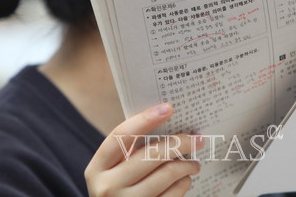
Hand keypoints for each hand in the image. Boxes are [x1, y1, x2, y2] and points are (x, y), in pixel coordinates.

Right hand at [85, 103, 203, 196]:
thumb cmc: (119, 190)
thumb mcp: (113, 172)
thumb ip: (130, 152)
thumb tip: (165, 122)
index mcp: (98, 168)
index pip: (121, 136)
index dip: (145, 119)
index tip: (168, 108)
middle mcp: (108, 186)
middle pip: (150, 155)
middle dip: (179, 143)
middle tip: (197, 139)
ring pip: (167, 174)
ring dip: (186, 165)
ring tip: (194, 164)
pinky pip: (173, 194)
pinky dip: (183, 184)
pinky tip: (185, 180)